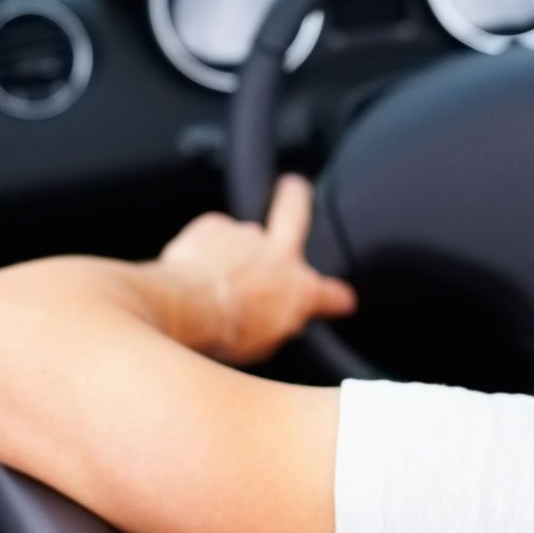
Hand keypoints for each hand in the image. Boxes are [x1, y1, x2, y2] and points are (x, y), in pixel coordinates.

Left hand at [154, 175, 357, 364]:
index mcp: (299, 289)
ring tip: (212, 272)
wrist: (192, 308)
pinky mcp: (213, 226)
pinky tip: (191, 271)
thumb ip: (276, 324)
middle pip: (294, 213)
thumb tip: (273, 320)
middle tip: (294, 187)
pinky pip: (209, 237)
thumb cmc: (228, 334)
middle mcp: (278, 254)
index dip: (338, 298)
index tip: (342, 301)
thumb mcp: (264, 345)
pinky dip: (201, 252)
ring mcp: (246, 234)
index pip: (331, 294)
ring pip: (241, 235)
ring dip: (230, 250)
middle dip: (297, 199)